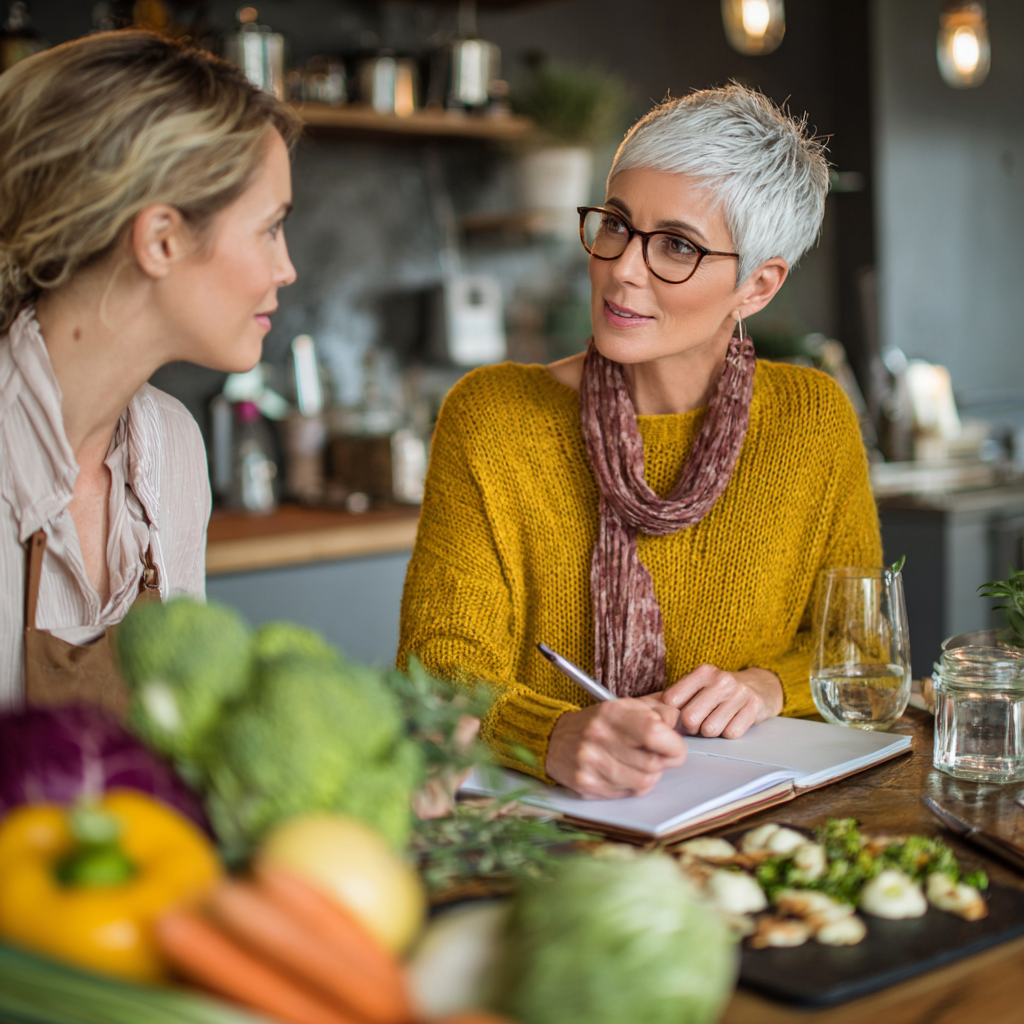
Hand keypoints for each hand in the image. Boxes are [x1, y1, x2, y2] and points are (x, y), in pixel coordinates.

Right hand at [545, 699, 686, 799]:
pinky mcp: (586, 784)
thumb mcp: (626, 706)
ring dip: (648, 775)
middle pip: (652, 762)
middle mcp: (598, 736)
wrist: (554, 739)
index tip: (675, 747)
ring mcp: (590, 762)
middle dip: (663, 762)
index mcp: (612, 712)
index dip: (673, 745)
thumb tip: (678, 720)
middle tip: (658, 756)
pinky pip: (627, 794)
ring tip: (638, 763)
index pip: (654, 733)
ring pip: (643, 782)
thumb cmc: (597, 723)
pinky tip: (624, 773)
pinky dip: (632, 786)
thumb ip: (657, 709)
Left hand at [662, 665, 782, 738]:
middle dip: (691, 727)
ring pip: (710, 730)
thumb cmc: (720, 690)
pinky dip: (729, 732)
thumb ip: (680, 696)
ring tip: (716, 721)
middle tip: (697, 723)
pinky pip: (731, 734)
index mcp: (703, 672)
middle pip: (689, 718)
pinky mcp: (754, 707)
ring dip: (710, 731)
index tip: (680, 714)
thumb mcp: (700, 684)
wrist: (760, 686)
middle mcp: (721, 679)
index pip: (672, 700)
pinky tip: (731, 721)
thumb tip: (659, 717)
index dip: (673, 713)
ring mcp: (739, 692)